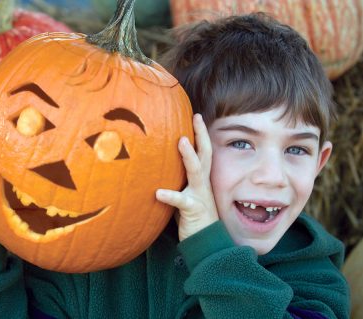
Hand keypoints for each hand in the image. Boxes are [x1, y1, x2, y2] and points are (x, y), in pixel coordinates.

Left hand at [156, 114, 217, 240]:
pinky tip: (158, 193)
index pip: (203, 152)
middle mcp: (202, 184)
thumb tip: (157, 168)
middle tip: (196, 117)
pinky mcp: (193, 210)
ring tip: (181, 141)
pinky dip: (170, 196)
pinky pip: (181, 202)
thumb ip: (176, 181)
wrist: (206, 243)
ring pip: (197, 172)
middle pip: (204, 154)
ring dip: (189, 156)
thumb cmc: (191, 217)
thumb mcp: (185, 195)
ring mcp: (200, 196)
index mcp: (201, 179)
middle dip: (201, 135)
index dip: (201, 134)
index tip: (196, 115)